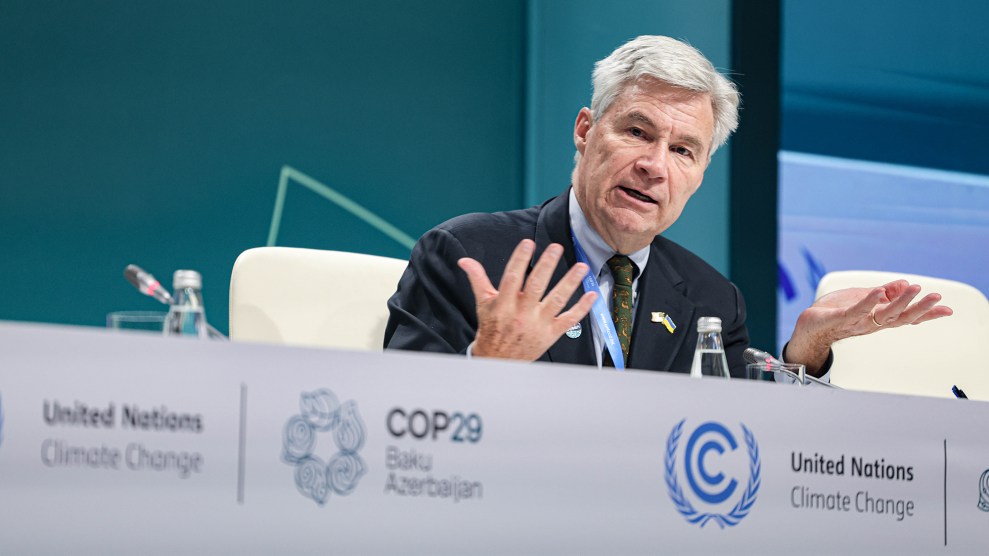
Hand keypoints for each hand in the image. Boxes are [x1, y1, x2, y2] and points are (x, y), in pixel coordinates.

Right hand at [457, 239, 597, 360]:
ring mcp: (539, 325)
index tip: (528, 243)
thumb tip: (464, 260)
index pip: (512, 278)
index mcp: (504, 305)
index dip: (519, 260)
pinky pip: (569, 320)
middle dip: (547, 265)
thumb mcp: (483, 303)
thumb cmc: (492, 328)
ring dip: (571, 283)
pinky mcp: (551, 334)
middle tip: (556, 247)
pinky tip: (592, 294)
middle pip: (536, 287)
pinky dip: (582, 308)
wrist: (498, 361)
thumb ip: (477, 279)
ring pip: (557, 301)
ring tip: (581, 267)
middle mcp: (522, 314)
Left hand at [785, 279, 952, 374]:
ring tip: (914, 288)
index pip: (907, 316)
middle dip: (920, 308)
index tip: (947, 309)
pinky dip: (868, 302)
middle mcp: (872, 323)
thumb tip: (905, 283)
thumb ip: (884, 293)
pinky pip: (856, 311)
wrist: (809, 326)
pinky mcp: (840, 318)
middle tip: (937, 297)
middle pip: (901, 317)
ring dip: (899, 301)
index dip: (927, 313)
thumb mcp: (864, 299)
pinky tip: (877, 292)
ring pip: (883, 315)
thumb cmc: (837, 313)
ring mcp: (857, 322)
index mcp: (879, 318)